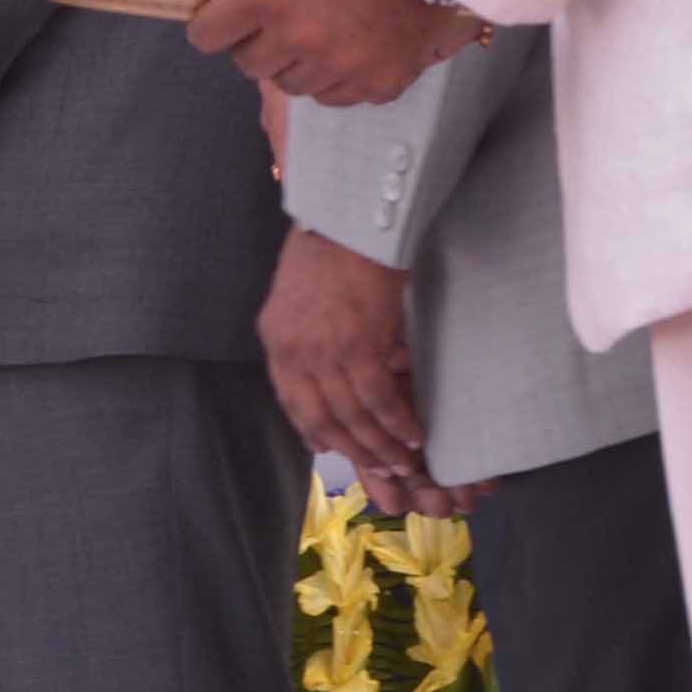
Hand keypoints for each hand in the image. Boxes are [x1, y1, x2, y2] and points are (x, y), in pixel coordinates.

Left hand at [187, 0, 482, 107]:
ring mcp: (339, 65)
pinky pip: (338, 96)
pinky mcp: (377, 83)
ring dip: (299, 64)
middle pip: (249, 65)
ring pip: (292, 85)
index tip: (225, 21)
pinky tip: (357, 44)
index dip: (215, 26)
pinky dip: (340, 78)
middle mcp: (298, 37)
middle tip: (289, 17)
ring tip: (328, 27)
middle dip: (260, 44)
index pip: (207, 36)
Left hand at [258, 227, 476, 515]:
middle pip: (322, 416)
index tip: (332, 449)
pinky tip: (416, 436)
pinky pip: (379, 398)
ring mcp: (323, 351)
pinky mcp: (358, 345)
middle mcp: (292, 351)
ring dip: (381, 444)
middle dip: (354, 448)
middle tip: (381, 470)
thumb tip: (326, 367)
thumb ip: (306, 335)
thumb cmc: (330, 251)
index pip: (291, 399)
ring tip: (404, 462)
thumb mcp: (300, 296)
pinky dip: (398, 422)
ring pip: (353, 414)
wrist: (348, 220)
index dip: (312, 429)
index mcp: (275, 339)